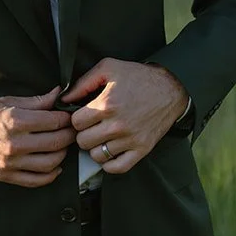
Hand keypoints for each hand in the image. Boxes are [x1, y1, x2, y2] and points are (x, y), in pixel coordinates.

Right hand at [0, 84, 76, 187]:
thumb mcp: (7, 101)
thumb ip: (35, 101)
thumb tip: (57, 95)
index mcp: (14, 121)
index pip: (54, 122)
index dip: (66, 118)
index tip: (69, 116)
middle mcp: (14, 143)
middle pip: (56, 143)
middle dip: (69, 135)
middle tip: (71, 130)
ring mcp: (10, 162)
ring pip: (50, 163)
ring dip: (62, 154)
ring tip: (62, 146)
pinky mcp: (5, 176)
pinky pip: (36, 180)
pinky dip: (51, 175)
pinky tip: (55, 166)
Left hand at [61, 58, 188, 174]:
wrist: (171, 88)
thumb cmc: (138, 77)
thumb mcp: (109, 68)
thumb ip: (83, 82)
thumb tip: (64, 98)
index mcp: (106, 105)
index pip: (75, 123)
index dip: (77, 118)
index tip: (84, 115)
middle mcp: (117, 125)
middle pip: (83, 141)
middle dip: (84, 133)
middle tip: (92, 126)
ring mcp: (130, 140)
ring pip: (97, 156)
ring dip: (96, 147)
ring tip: (102, 136)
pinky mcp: (142, 149)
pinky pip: (117, 167)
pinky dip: (109, 163)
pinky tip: (110, 151)